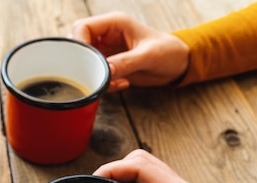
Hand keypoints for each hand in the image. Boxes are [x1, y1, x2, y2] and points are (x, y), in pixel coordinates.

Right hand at [71, 12, 189, 91]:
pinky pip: (95, 76)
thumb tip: (105, 71)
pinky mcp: (108, 67)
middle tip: (96, 75)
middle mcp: (106, 36)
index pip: (82, 27)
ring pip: (83, 64)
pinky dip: (104, 84)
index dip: (78, 43)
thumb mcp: (149, 56)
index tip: (83, 61)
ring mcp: (105, 52)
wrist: (179, 65)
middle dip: (84, 64)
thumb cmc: (169, 51)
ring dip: (95, 77)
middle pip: (78, 46)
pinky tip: (122, 84)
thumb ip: (125, 62)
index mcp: (114, 24)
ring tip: (114, 81)